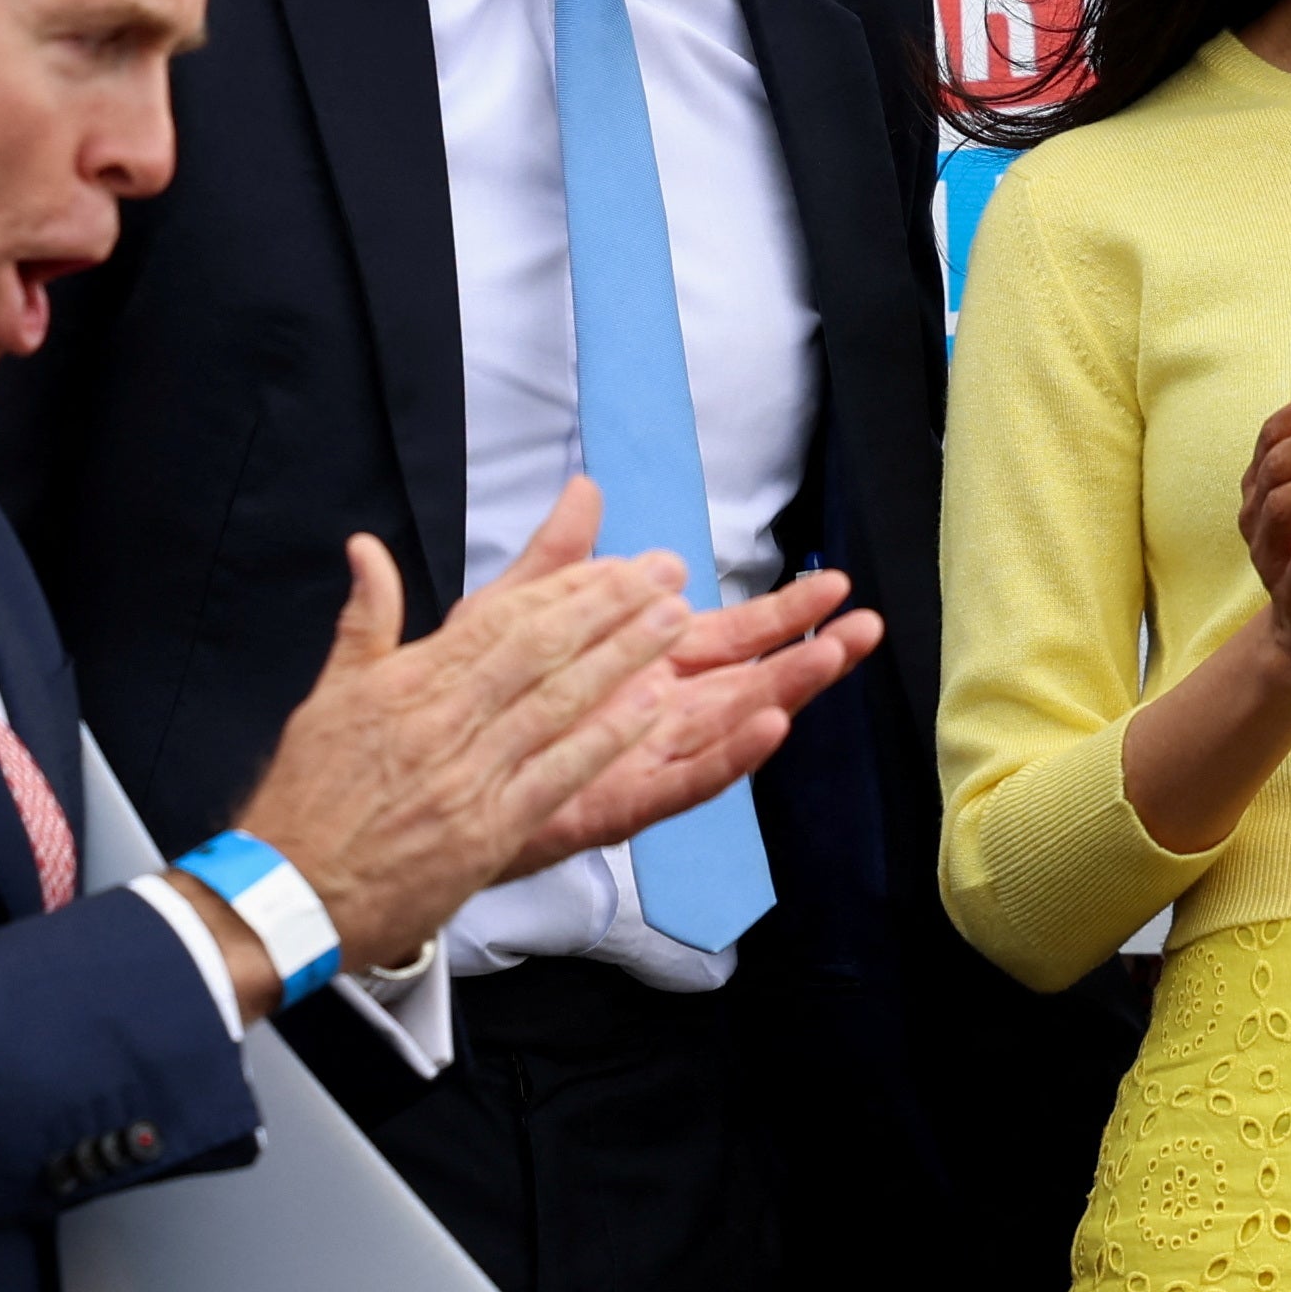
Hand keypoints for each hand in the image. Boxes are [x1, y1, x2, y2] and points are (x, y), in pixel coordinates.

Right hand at [232, 484, 693, 978]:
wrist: (288, 891)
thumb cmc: (308, 797)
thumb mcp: (328, 695)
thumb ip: (363, 619)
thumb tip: (366, 548)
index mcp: (408, 681)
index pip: (500, 620)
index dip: (566, 589)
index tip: (614, 564)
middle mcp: (443, 719)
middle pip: (541, 649)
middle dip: (610, 607)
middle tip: (666, 573)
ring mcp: (469, 775)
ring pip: (559, 702)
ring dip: (623, 658)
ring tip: (674, 623)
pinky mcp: (487, 830)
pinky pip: (558, 774)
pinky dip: (607, 738)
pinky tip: (652, 709)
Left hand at [487, 482, 885, 873]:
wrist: (425, 773)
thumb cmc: (471, 695)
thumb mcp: (515, 610)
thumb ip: (559, 556)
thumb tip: (587, 488)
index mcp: (645, 668)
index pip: (729, 636)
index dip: (782, 612)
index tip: (834, 585)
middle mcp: (658, 715)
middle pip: (750, 681)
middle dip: (808, 653)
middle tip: (865, 625)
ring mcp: (646, 760)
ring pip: (732, 726)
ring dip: (786, 693)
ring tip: (833, 658)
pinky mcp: (622, 803)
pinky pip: (687, 780)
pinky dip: (731, 756)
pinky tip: (769, 728)